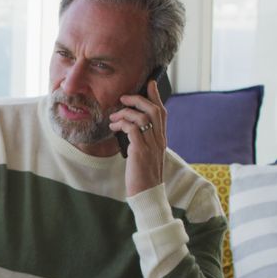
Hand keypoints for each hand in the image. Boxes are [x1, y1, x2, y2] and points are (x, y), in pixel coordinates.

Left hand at [109, 79, 166, 195]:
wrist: (146, 194)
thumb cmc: (142, 175)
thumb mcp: (144, 154)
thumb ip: (142, 139)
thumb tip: (129, 124)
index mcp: (161, 140)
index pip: (162, 113)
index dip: (156, 96)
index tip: (149, 83)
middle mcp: (159, 140)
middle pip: (154, 110)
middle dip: (138, 99)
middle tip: (123, 98)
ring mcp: (151, 146)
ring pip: (143, 117)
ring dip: (126, 112)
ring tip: (113, 116)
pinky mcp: (140, 152)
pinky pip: (133, 129)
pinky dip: (122, 123)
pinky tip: (114, 126)